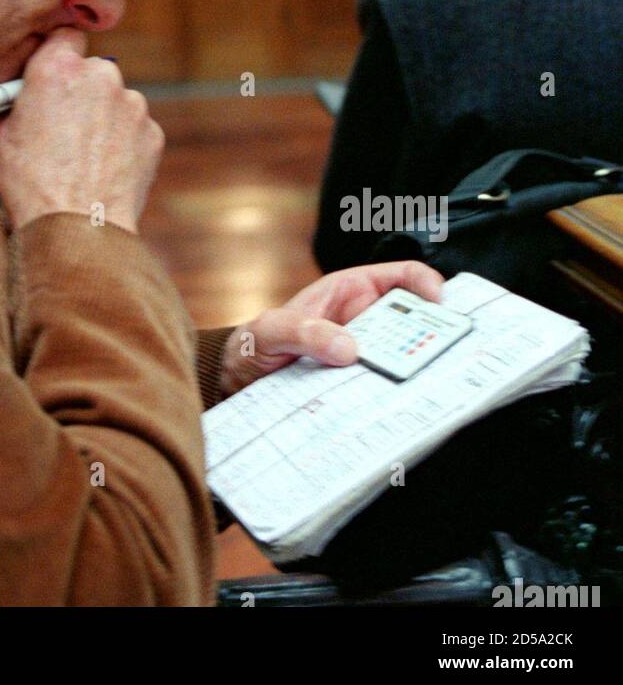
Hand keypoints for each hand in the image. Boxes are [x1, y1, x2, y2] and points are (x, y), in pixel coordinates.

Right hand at [0, 28, 163, 234]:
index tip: (55, 73)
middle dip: (81, 91)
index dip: (59, 55)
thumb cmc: (30, 185)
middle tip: (64, 124)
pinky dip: (123, 143)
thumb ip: (13, 103)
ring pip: (116, 100)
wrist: (77, 229)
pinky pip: (134, 128)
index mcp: (57, 69)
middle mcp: (100, 76)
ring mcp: (132, 104)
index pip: (65, 36)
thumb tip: (15, 98)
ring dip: (103, 118)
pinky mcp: (152, 132)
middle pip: (93, 70)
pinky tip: (103, 169)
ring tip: (84, 156)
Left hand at [218, 261, 443, 398]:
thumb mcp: (271, 330)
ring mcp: (363, 354)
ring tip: (432, 385)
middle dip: (435, 334)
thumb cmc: (254, 343)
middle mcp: (363, 321)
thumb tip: (349, 348)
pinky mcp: (359, 384)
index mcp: (349, 291)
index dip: (427, 283)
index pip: (401, 276)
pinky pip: (386, 386)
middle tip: (447, 355)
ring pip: (405, 357)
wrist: (237, 382)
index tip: (440, 304)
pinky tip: (403, 408)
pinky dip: (397, 394)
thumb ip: (304, 332)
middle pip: (414, 321)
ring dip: (418, 369)